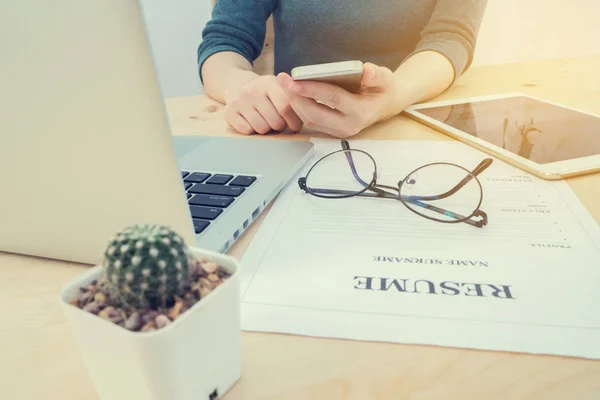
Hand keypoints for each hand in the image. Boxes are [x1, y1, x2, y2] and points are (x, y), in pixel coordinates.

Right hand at [223, 75, 302, 134]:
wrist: (237, 85)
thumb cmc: (265, 92)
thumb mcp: (279, 87)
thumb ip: (294, 97)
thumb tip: (310, 110)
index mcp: (269, 82)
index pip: (286, 107)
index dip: (294, 120)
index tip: (296, 125)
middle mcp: (252, 90)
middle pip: (275, 122)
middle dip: (280, 126)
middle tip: (278, 121)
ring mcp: (239, 101)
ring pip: (262, 129)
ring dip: (267, 129)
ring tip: (265, 119)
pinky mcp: (229, 111)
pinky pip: (247, 131)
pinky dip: (252, 130)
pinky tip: (252, 120)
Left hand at [276, 62, 404, 137]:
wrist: (384, 106)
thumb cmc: (382, 89)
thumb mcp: (385, 78)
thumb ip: (377, 74)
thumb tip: (366, 70)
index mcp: (360, 112)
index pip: (332, 99)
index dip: (312, 89)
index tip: (294, 80)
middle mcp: (348, 126)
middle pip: (315, 113)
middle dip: (296, 97)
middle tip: (282, 80)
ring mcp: (339, 132)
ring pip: (310, 120)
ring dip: (294, 104)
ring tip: (283, 85)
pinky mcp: (332, 132)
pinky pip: (311, 122)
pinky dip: (299, 109)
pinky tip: (291, 94)